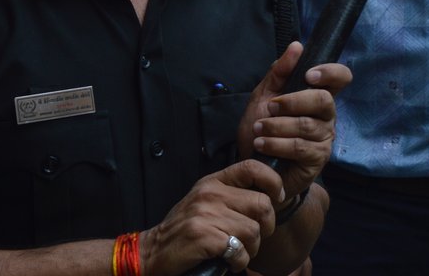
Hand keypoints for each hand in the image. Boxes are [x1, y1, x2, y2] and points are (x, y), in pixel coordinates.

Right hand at [141, 159, 279, 274]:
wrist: (151, 252)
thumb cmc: (184, 229)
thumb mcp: (204, 201)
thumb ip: (231, 193)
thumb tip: (269, 195)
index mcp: (213, 182)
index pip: (252, 167)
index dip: (273, 181)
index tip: (276, 198)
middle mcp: (209, 194)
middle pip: (262, 204)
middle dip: (267, 226)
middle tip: (257, 238)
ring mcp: (205, 215)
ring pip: (253, 230)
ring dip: (252, 248)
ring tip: (240, 253)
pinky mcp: (202, 237)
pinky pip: (239, 250)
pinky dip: (240, 261)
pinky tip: (231, 262)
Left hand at [236, 42, 350, 202]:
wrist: (254, 170)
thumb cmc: (262, 131)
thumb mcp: (263, 97)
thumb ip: (279, 73)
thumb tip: (297, 46)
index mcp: (317, 95)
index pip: (341, 77)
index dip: (331, 72)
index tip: (309, 75)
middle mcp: (326, 115)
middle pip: (324, 99)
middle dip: (293, 101)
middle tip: (270, 107)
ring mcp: (324, 138)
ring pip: (307, 125)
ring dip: (277, 126)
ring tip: (258, 130)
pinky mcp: (317, 159)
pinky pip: (300, 147)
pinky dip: (276, 143)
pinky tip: (261, 144)